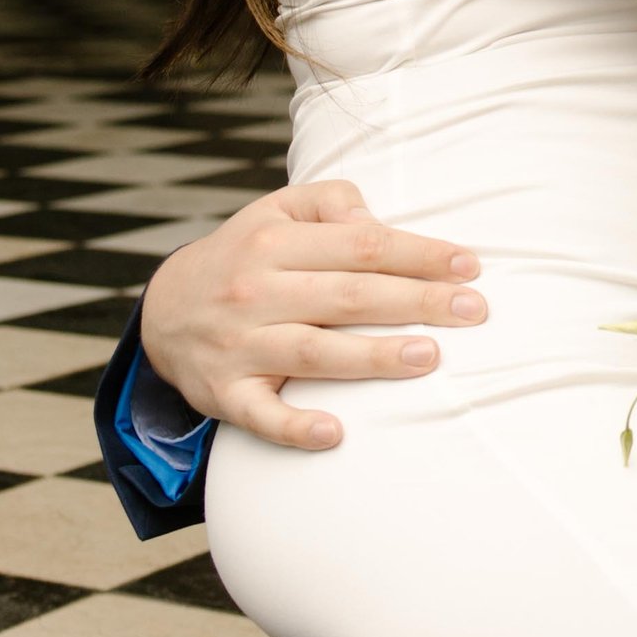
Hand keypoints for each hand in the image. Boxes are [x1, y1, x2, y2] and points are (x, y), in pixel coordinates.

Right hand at [139, 180, 485, 451]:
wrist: (163, 312)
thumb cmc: (244, 257)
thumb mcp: (275, 211)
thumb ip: (330, 204)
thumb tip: (377, 221)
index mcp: (273, 242)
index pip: (360, 245)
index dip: (418, 254)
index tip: (470, 267)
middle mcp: (255, 291)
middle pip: (347, 296)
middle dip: (415, 301)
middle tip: (474, 311)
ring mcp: (239, 345)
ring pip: (313, 353)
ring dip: (372, 357)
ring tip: (428, 357)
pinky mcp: (224, 394)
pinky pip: (261, 415)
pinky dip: (294, 426)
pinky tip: (334, 433)